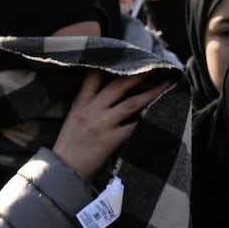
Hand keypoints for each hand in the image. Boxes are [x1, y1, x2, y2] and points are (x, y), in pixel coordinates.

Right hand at [52, 71, 168, 182]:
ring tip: (165, 85)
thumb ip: (85, 105)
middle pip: (118, 86)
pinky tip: (161, 113)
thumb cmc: (68, 147)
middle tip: (154, 66)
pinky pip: (134, 126)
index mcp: (80, 105)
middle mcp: (92, 111)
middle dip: (138, 75)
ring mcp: (102, 124)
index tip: (125, 56)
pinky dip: (148, 120)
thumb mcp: (71, 120)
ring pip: (132, 103)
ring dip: (151, 93)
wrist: (62, 170)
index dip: (108, 64)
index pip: (92, 78)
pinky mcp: (110, 140)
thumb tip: (106, 94)